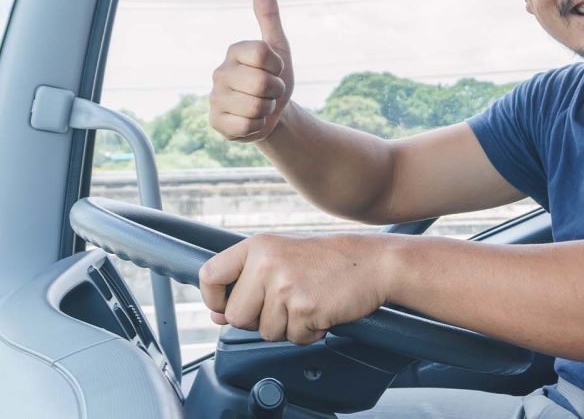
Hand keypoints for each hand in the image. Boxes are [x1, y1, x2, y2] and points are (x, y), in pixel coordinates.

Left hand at [199, 233, 395, 344]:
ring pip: (265, 331)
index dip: (213, 299)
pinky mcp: (304, 307)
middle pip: (236, 315)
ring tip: (307, 303)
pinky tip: (320, 311)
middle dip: (258, 320)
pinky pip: (293, 338)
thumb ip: (248, 281)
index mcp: (258, 246)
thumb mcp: (283, 256)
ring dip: (287, 327)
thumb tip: (217, 314)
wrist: (373, 263)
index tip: (225, 307)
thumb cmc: (329, 260)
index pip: (210, 275)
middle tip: (284, 305)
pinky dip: (307, 332)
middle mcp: (267, 262)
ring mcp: (285, 285)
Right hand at [209, 0, 294, 141]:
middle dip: (275, 91)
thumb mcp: (279, 47)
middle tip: (270, 91)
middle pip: (261, 83)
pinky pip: (245, 126)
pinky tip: (250, 121)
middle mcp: (220, 72)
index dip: (278, 66)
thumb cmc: (275, 77)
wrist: (273, 114)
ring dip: (267, 110)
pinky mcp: (215, 122)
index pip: (263, 53)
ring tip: (261, 105)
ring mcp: (214, 98)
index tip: (276, 69)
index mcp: (234, 51)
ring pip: (256, 107)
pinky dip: (256, 126)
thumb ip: (269, 16)